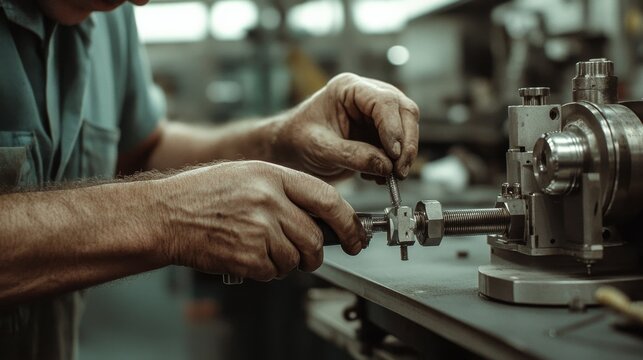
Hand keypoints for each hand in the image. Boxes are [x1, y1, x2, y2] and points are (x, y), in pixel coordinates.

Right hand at [155, 161, 364, 280]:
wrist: (165, 215)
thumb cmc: (203, 194)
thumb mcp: (248, 174)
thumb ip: (285, 190)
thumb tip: (320, 214)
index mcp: (273, 176)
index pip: (328, 199)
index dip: (348, 222)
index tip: (356, 235)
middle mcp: (269, 201)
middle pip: (314, 237)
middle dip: (315, 252)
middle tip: (307, 254)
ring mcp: (259, 229)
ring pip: (296, 258)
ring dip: (287, 262)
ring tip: (262, 248)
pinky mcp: (247, 256)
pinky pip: (274, 272)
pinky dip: (266, 271)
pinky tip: (247, 255)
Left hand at [273, 73, 419, 180]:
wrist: (291, 150)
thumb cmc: (298, 140)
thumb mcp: (320, 149)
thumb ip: (352, 156)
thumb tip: (386, 166)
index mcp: (349, 88)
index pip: (384, 101)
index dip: (393, 128)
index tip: (394, 155)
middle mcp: (367, 95)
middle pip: (404, 111)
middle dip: (406, 143)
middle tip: (400, 171)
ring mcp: (376, 113)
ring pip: (408, 128)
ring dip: (403, 156)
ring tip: (388, 177)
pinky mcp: (380, 132)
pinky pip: (400, 145)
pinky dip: (395, 163)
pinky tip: (378, 176)